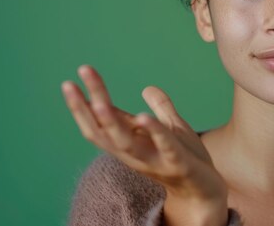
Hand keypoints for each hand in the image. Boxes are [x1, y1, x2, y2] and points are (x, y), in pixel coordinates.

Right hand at [61, 64, 227, 216]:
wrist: (205, 190)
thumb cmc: (185, 157)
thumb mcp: (171, 128)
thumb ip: (160, 109)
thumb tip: (148, 87)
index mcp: (129, 143)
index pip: (99, 123)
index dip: (82, 106)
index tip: (68, 82)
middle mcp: (133, 154)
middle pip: (101, 130)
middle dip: (85, 107)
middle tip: (70, 83)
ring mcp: (153, 159)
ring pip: (123, 142)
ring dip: (110, 122)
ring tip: (98, 100)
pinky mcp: (177, 162)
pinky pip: (163, 146)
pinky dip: (153, 131)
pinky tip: (143, 116)